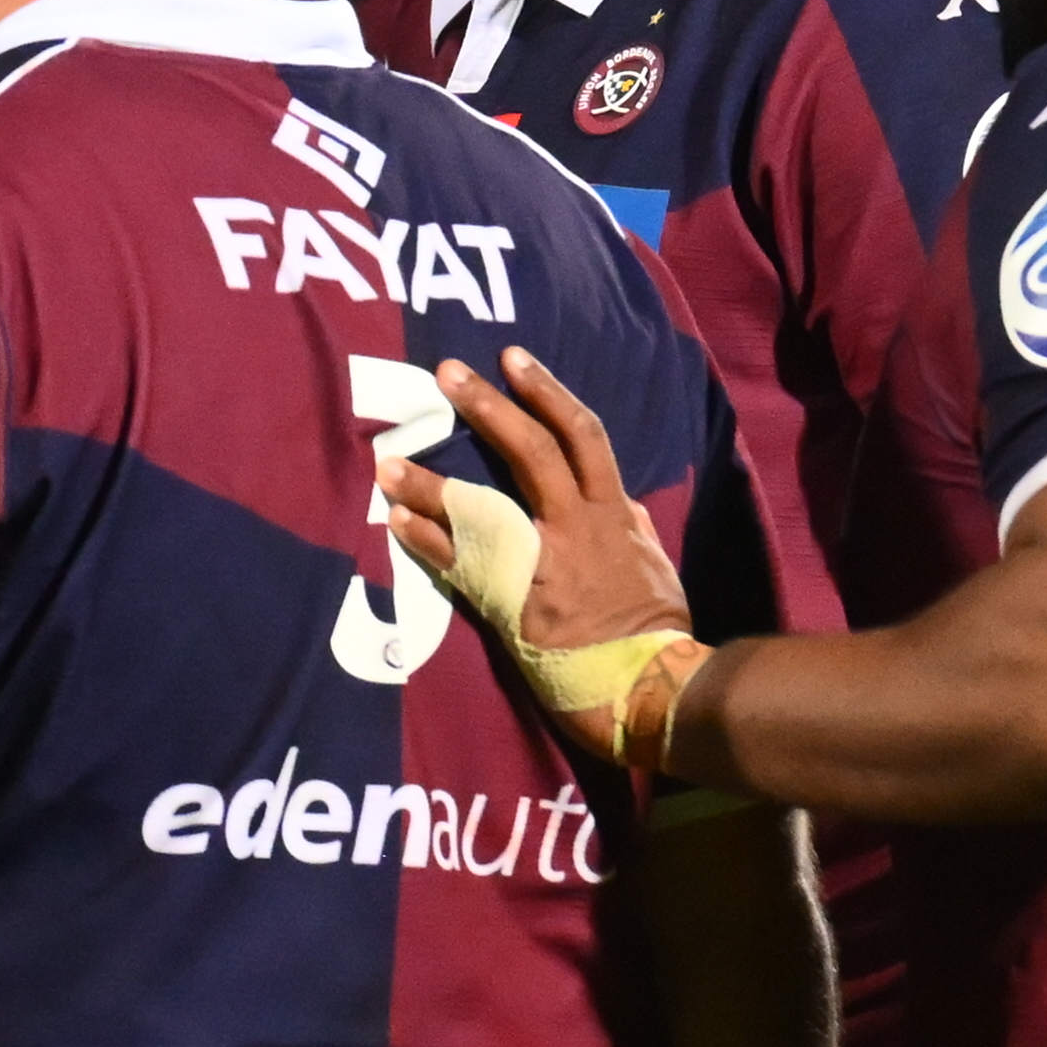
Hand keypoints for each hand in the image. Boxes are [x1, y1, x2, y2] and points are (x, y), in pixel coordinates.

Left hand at [384, 346, 698, 757]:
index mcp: (612, 513)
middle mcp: (577, 525)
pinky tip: (395, 519)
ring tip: (389, 461)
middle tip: (447, 373)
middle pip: (531, 448)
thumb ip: (631, 530)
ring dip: (430, 481)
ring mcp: (542, 562)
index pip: (580, 434)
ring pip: (481, 505)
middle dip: (487, 405)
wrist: (652, 686)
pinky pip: (457, 563)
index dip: (546, 391)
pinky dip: (424, 539)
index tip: (513, 359)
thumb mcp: (653, 567)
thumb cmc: (657, 631)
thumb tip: (624, 505)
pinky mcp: (513, 603)